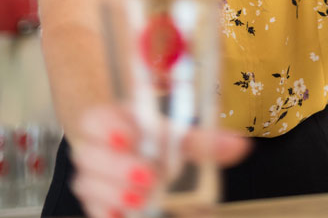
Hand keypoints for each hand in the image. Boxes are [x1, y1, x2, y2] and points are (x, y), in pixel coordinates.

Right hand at [70, 103, 250, 217]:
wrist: (146, 164)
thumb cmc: (159, 144)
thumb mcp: (180, 139)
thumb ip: (205, 142)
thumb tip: (240, 146)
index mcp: (116, 120)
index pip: (95, 119)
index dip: (106, 126)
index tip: (129, 136)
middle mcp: (99, 148)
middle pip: (87, 155)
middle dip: (117, 167)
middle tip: (148, 175)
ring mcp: (94, 178)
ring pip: (87, 184)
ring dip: (115, 191)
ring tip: (143, 197)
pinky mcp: (98, 204)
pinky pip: (95, 210)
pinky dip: (109, 211)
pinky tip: (124, 213)